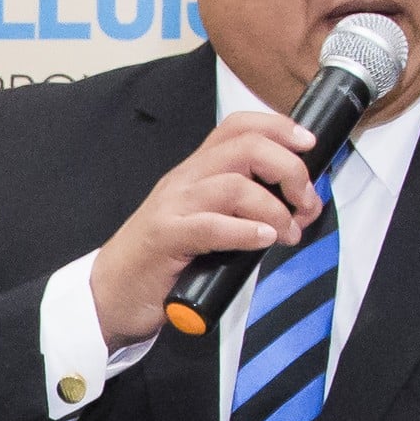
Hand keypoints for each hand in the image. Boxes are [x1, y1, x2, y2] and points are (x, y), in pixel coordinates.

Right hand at [91, 108, 321, 346]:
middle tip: (305, 202)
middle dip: (288, 169)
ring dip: (273, 209)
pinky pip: (212, 226)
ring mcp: (173, 207)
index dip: (279, 128)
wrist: (110, 293)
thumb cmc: (162, 262)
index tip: (309, 146)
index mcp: (195, 172)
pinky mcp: (166, 239)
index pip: (238, 127)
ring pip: (234, 185)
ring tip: (287, 234)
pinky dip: (246, 231)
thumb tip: (293, 207)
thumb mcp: (204, 224)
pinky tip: (264, 241)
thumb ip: (239, 210)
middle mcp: (184, 180)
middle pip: (246, 148)